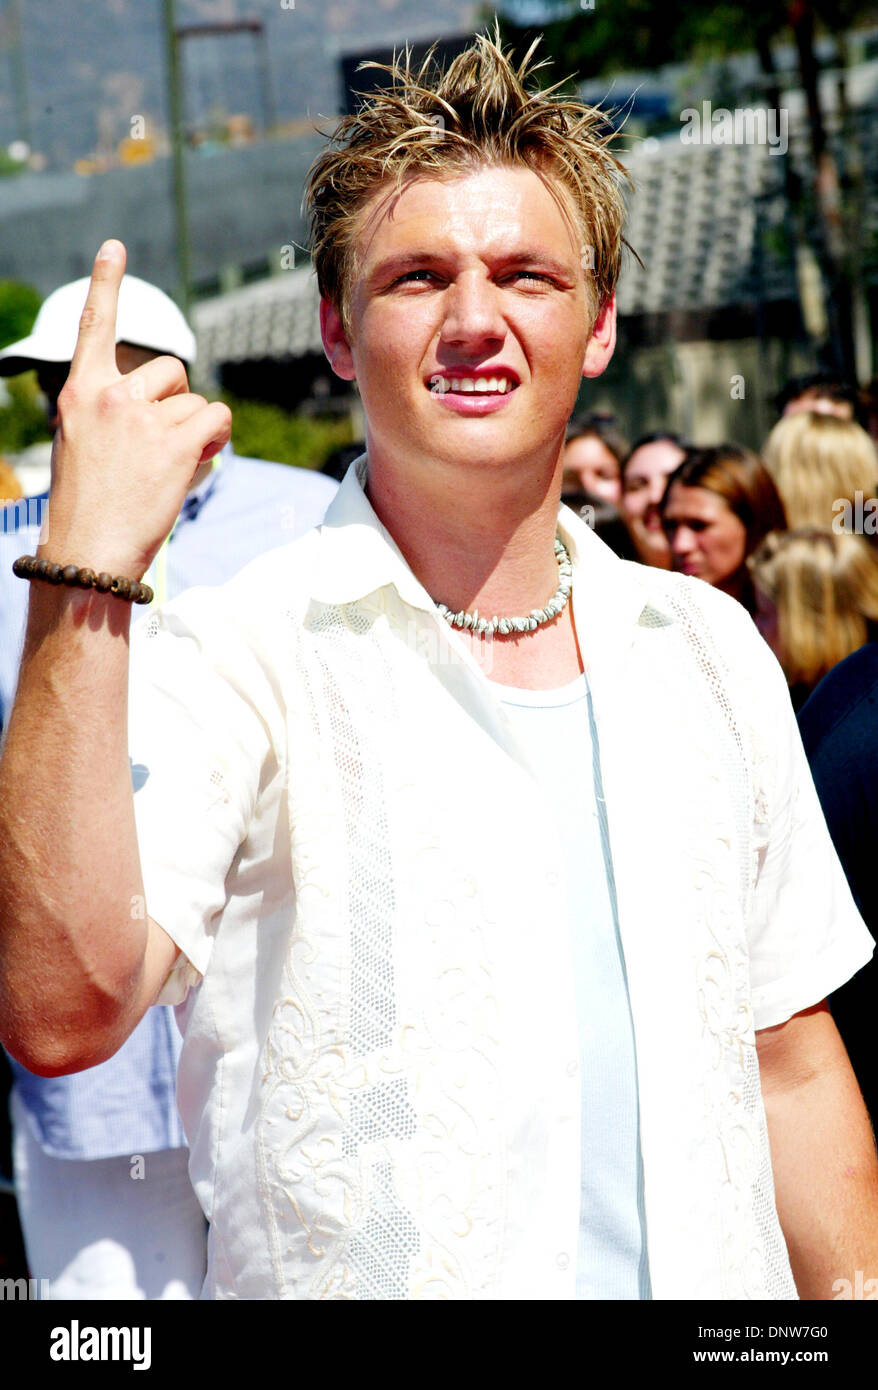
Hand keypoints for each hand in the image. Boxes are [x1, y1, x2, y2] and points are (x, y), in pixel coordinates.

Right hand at [41, 240, 231, 577]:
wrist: (89, 551)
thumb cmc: (90, 508)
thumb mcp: (84, 445)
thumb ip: (115, 414)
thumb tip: (171, 410)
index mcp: (80, 392)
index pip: (94, 326)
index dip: (107, 283)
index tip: (114, 247)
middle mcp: (110, 395)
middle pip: (170, 371)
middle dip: (176, 405)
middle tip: (158, 448)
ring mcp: (143, 417)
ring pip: (195, 402)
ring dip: (194, 432)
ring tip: (166, 468)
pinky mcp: (176, 442)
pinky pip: (217, 419)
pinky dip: (216, 440)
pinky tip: (195, 463)